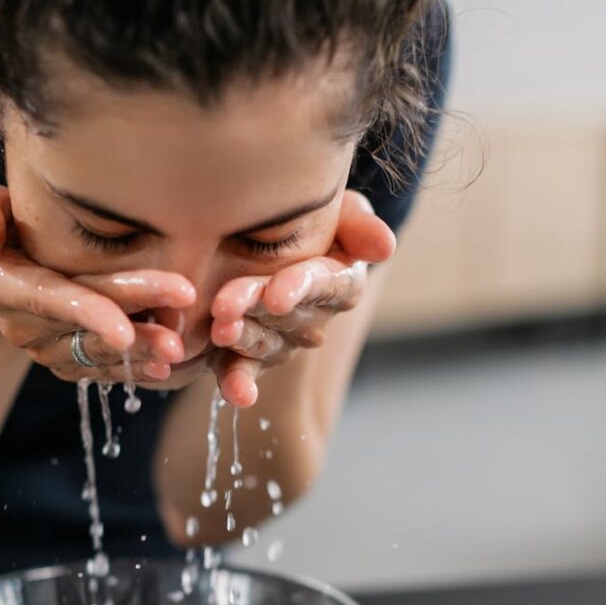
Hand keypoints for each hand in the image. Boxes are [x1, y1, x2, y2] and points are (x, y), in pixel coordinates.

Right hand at [0, 183, 194, 383]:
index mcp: (0, 287)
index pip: (49, 300)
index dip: (86, 313)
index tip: (123, 327)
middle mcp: (22, 327)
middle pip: (85, 327)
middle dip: (134, 328)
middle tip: (177, 330)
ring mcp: (46, 348)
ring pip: (97, 354)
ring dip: (140, 354)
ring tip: (178, 349)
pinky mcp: (67, 359)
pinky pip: (101, 369)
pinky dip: (133, 367)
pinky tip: (165, 367)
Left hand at [209, 190, 394, 406]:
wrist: (262, 234)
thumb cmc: (309, 217)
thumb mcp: (340, 211)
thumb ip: (360, 226)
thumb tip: (385, 245)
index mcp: (340, 284)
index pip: (326, 285)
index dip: (300, 289)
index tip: (276, 294)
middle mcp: (313, 319)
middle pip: (287, 316)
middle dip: (255, 310)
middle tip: (225, 306)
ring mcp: (282, 342)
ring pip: (264, 343)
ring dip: (243, 340)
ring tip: (219, 330)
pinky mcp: (248, 357)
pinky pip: (244, 373)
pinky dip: (238, 383)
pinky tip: (236, 394)